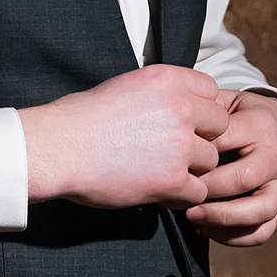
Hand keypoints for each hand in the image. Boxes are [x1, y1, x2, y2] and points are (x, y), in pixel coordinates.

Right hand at [20, 65, 228, 208]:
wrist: (56, 148)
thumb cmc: (80, 119)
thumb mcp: (124, 86)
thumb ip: (160, 94)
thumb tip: (179, 104)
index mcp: (167, 80)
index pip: (211, 91)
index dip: (201, 110)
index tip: (185, 123)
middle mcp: (179, 108)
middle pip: (220, 126)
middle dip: (202, 140)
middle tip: (176, 151)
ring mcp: (178, 145)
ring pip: (212, 161)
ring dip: (193, 170)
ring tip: (165, 173)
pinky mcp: (171, 179)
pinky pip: (199, 191)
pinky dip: (183, 196)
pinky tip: (163, 192)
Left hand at [185, 89, 276, 245]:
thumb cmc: (250, 118)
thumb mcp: (231, 104)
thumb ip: (205, 111)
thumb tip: (172, 123)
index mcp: (260, 126)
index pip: (223, 142)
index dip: (194, 155)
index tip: (168, 162)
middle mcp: (276, 157)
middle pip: (240, 179)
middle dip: (205, 190)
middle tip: (176, 193)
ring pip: (258, 210)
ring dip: (222, 218)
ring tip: (192, 216)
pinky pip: (262, 231)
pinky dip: (234, 237)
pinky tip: (209, 229)